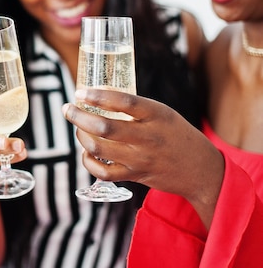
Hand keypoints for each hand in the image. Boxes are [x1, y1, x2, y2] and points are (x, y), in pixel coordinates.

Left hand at [61, 89, 223, 204]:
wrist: (201, 170)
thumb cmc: (176, 135)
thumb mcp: (162, 114)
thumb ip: (135, 109)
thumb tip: (97, 97)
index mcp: (157, 114)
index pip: (124, 101)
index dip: (98, 96)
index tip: (80, 92)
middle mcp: (148, 136)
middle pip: (105, 127)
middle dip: (79, 116)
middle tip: (67, 108)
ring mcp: (140, 158)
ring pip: (99, 148)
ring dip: (81, 136)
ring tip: (78, 127)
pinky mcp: (135, 176)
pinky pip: (103, 172)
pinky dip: (88, 161)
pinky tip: (86, 152)